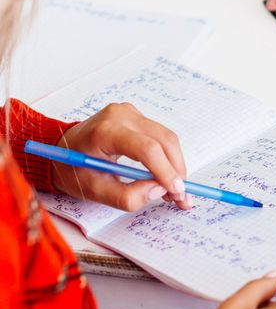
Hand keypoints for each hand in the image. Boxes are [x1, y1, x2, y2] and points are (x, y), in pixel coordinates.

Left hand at [53, 102, 191, 211]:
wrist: (60, 147)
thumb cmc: (73, 169)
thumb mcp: (94, 191)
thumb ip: (126, 196)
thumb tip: (158, 190)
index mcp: (106, 131)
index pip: (146, 149)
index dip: (165, 171)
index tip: (176, 193)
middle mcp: (121, 115)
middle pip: (163, 140)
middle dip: (177, 170)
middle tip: (181, 196)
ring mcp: (130, 112)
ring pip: (167, 137)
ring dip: (175, 164)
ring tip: (174, 190)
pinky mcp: (136, 116)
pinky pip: (161, 135)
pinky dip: (168, 156)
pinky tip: (166, 175)